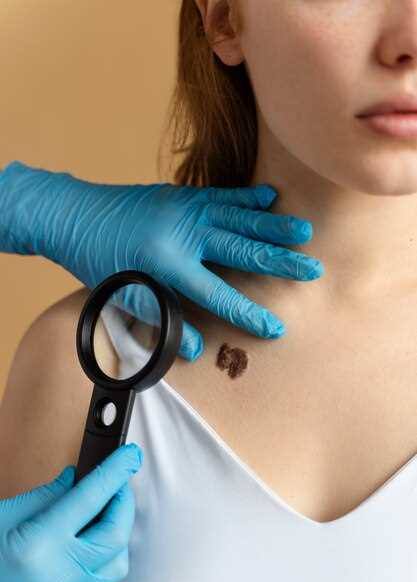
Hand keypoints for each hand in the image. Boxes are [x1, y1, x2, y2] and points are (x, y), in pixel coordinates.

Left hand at [0, 161, 323, 360]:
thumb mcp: (122, 296)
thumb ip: (160, 320)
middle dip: (278, 263)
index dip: (247, 313)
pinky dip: (248, 198)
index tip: (274, 326)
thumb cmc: (97, 258)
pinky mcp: (182, 195)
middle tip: (311, 270)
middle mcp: (182, 233)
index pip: (216, 295)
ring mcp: (185, 209)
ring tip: (304, 233)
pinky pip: (223, 196)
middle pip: (240, 251)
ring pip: (239, 219)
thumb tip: (194, 348)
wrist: (74, 214)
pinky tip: (271, 197)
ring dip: (272, 228)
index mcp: (166, 263)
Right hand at [0, 443, 142, 581]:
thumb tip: (79, 477)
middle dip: (124, 503)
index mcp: (39, 543)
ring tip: (109, 511)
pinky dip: (109, 556)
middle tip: (119, 483)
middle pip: (115, 534)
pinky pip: (103, 581)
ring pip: (117, 563)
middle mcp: (57, 572)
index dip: (115, 472)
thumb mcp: (7, 513)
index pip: (90, 498)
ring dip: (120, 533)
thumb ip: (49, 494)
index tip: (130, 455)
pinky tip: (99, 539)